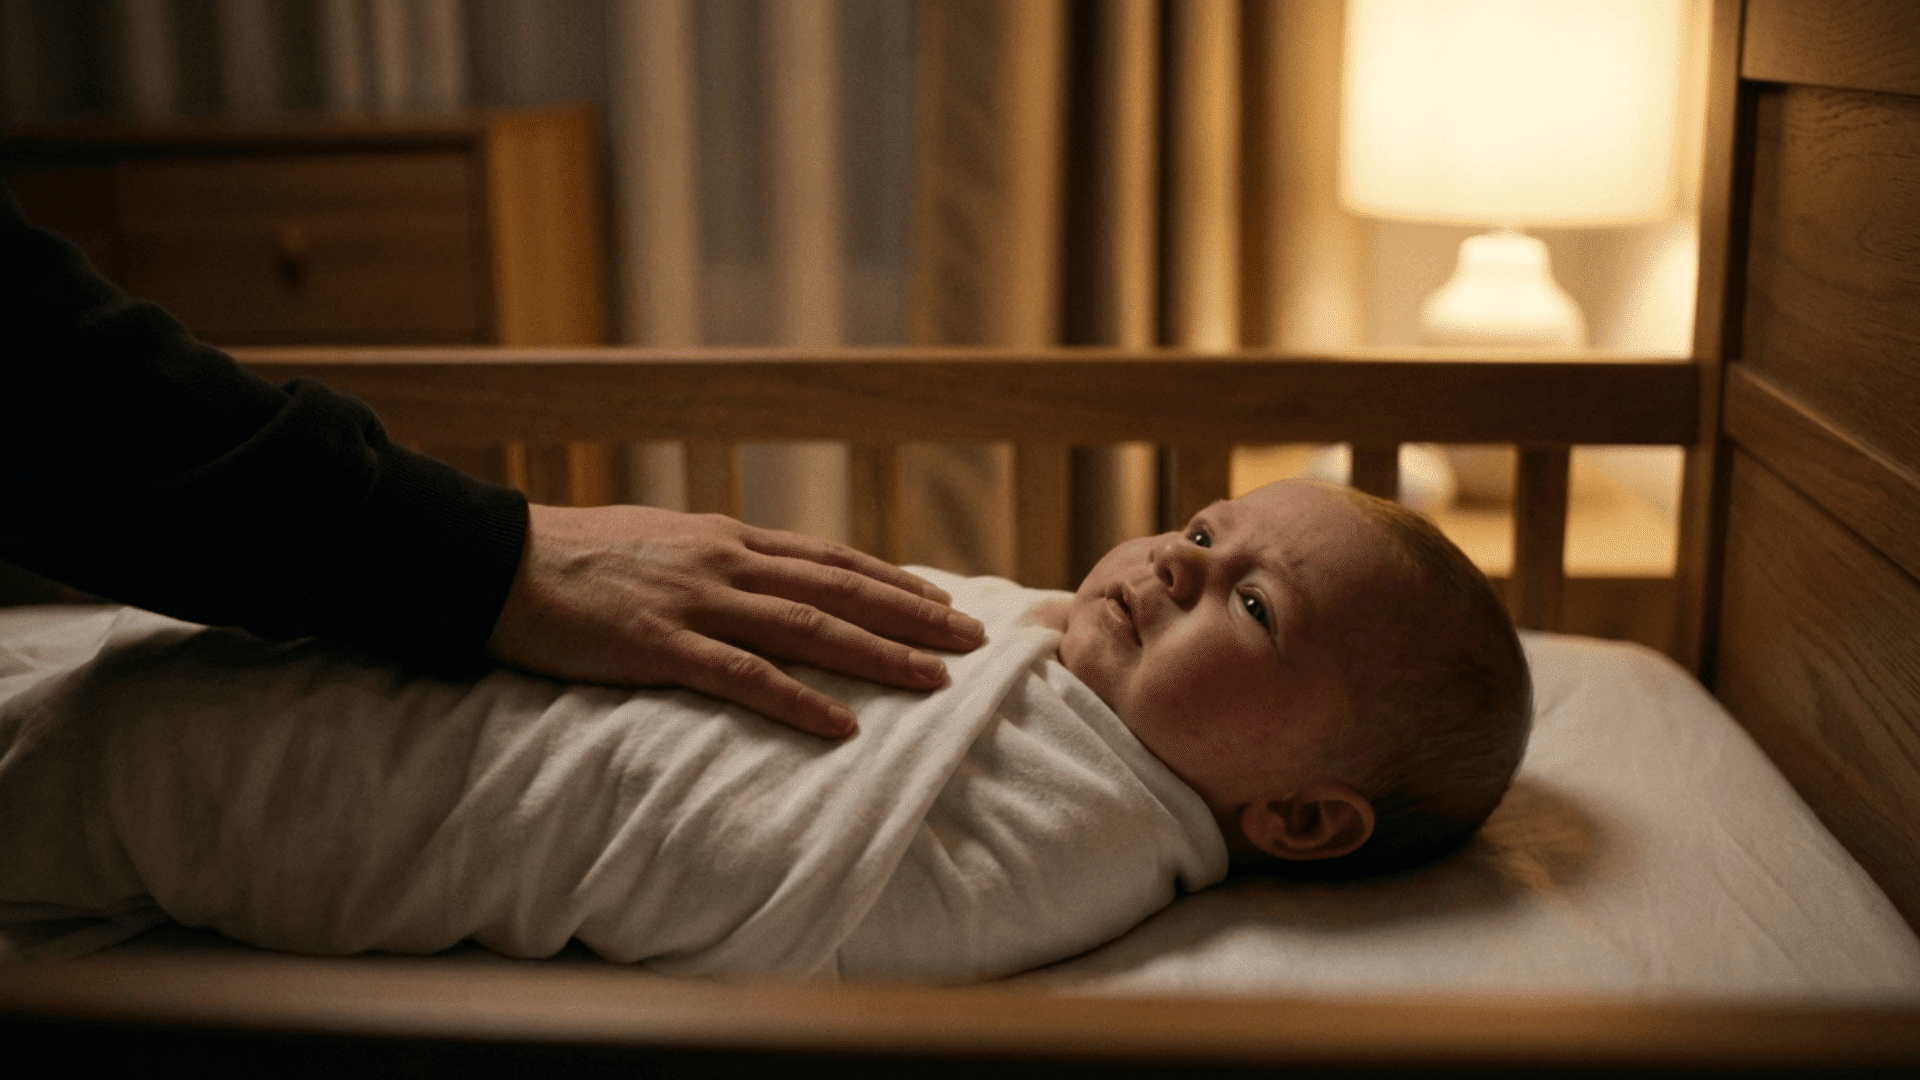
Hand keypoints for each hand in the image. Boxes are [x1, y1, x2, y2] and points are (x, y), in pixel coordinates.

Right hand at [487, 504, 985, 736]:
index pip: (831, 559)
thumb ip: (715, 562)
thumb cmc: (576, 559)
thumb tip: (762, 579)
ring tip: (936, 679)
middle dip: (913, 615)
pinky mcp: (660, 644)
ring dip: (880, 654)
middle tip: (973, 639)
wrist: (498, 561)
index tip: (943, 601)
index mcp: (726, 539)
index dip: (892, 581)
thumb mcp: (660, 544)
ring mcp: (696, 601)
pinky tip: (843, 725)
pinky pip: (745, 677)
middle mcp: (725, 563)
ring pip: (811, 628)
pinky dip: (800, 700)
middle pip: (840, 589)